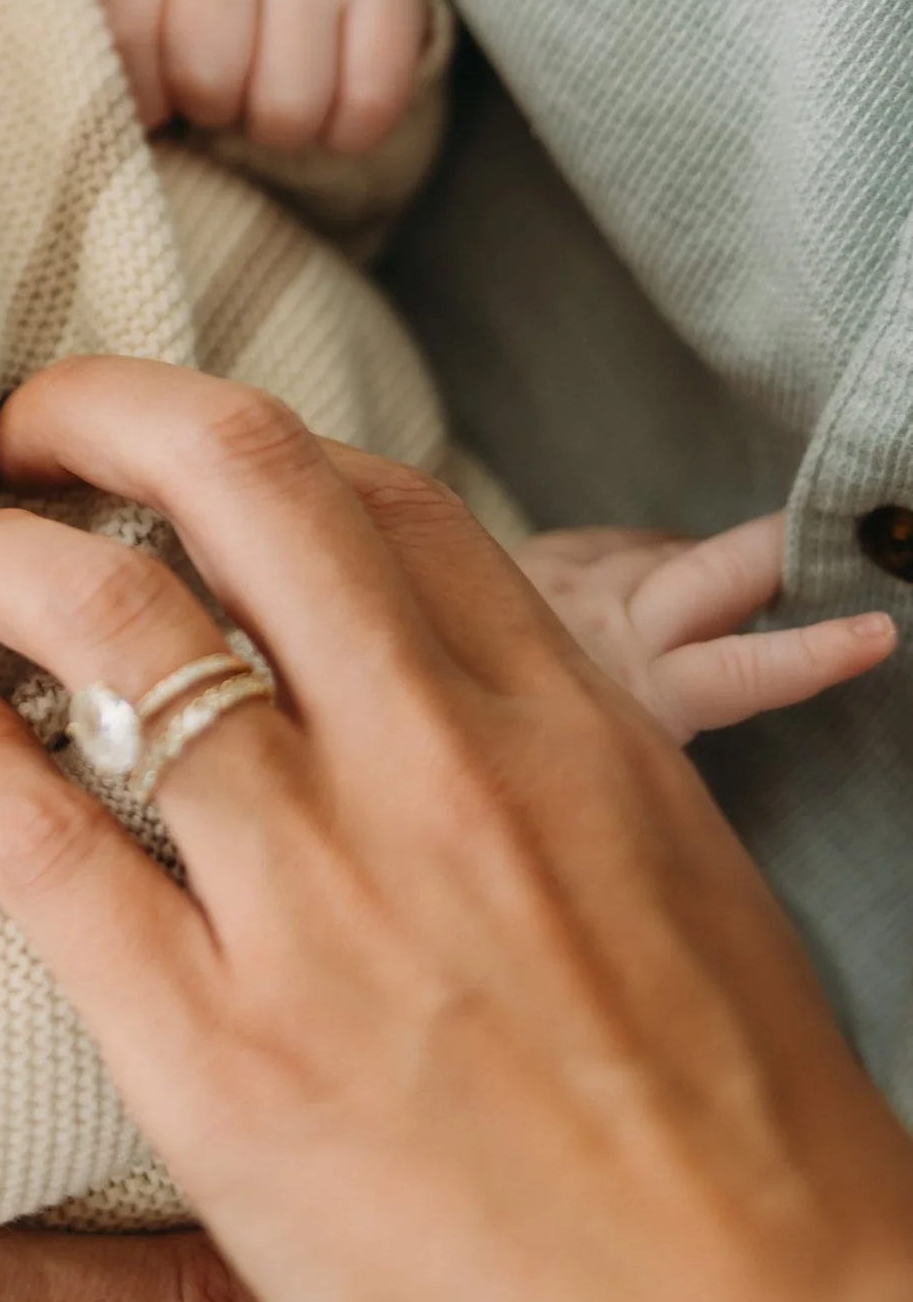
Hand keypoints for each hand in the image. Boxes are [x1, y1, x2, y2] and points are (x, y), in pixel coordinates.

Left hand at [0, 359, 912, 1301]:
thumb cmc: (744, 1170)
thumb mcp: (681, 887)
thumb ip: (552, 769)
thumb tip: (445, 707)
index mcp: (564, 726)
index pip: (372, 494)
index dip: (234, 446)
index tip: (161, 464)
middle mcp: (435, 772)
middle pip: (232, 476)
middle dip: (92, 416)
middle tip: (17, 438)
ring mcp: (318, 903)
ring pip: (106, 623)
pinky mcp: (214, 1052)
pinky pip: (36, 839)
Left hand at [91, 0, 429, 151]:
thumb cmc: (192, 4)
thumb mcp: (134, 12)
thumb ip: (107, 60)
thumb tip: (108, 137)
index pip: (125, 42)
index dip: (140, 98)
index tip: (154, 94)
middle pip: (208, 79)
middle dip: (211, 109)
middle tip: (220, 87)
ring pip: (288, 106)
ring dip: (275, 126)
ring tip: (266, 89)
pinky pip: (367, 106)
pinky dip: (344, 131)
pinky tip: (327, 96)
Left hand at [518, 512, 894, 739]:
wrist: (432, 696)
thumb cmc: (544, 758)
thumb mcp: (625, 768)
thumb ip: (677, 723)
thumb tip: (741, 681)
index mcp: (638, 694)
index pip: (740, 671)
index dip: (814, 652)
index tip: (877, 631)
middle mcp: (606, 624)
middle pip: (714, 570)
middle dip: (782, 546)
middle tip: (844, 533)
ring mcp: (570, 578)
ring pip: (674, 550)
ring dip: (712, 563)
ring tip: (750, 583)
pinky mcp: (541, 549)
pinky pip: (626, 542)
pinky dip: (655, 559)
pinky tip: (658, 583)